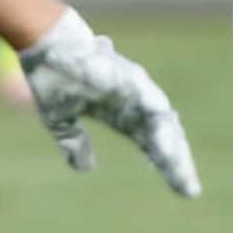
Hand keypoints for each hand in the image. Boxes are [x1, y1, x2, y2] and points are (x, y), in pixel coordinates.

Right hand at [18, 7, 202, 195]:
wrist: (43, 41)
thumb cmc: (51, 73)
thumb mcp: (60, 118)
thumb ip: (73, 141)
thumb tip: (84, 168)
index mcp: (120, 114)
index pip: (150, 145)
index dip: (165, 166)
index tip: (182, 191)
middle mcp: (134, 101)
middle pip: (164, 137)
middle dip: (176, 164)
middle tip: (189, 191)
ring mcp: (134, 87)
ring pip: (162, 122)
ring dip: (171, 148)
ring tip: (181, 173)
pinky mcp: (129, 75)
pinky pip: (149, 101)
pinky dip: (159, 120)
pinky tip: (168, 139)